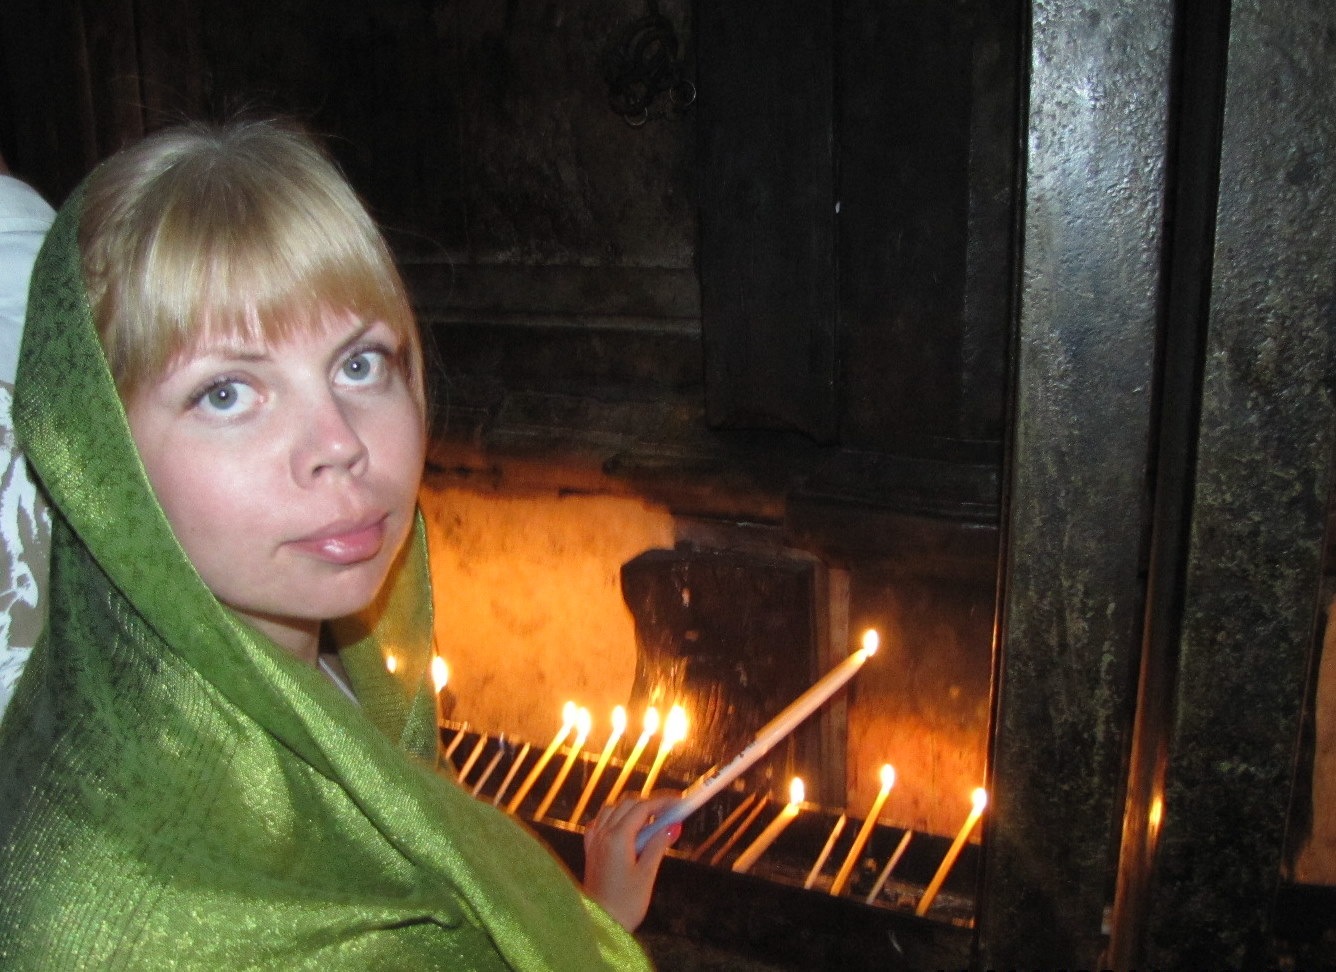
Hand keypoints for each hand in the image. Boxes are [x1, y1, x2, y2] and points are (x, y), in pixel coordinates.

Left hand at [582, 792, 681, 931]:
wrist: (599, 924)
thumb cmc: (625, 904)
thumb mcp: (647, 874)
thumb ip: (659, 845)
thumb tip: (674, 826)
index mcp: (618, 838)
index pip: (642, 807)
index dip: (663, 802)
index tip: (680, 802)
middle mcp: (603, 834)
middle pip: (627, 803)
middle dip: (650, 803)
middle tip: (670, 813)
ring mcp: (594, 841)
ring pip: (612, 809)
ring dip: (632, 808)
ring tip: (651, 822)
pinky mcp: (590, 850)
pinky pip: (601, 822)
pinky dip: (615, 818)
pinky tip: (626, 829)